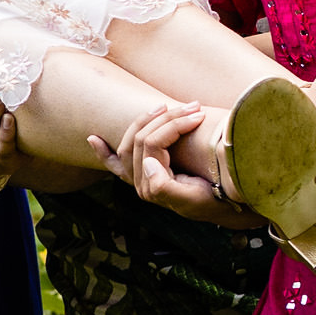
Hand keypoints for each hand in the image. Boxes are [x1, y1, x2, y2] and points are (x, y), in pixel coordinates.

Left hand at [88, 104, 265, 228]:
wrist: (222, 208)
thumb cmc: (211, 202)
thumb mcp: (193, 198)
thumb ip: (165, 187)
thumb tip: (147, 163)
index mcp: (152, 186)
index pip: (153, 143)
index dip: (174, 124)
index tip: (198, 114)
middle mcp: (141, 181)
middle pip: (140, 138)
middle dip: (165, 118)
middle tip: (192, 106)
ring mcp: (139, 177)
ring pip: (131, 140)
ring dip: (146, 120)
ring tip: (168, 106)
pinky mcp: (142, 175)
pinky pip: (116, 164)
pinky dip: (104, 152)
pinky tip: (93, 139)